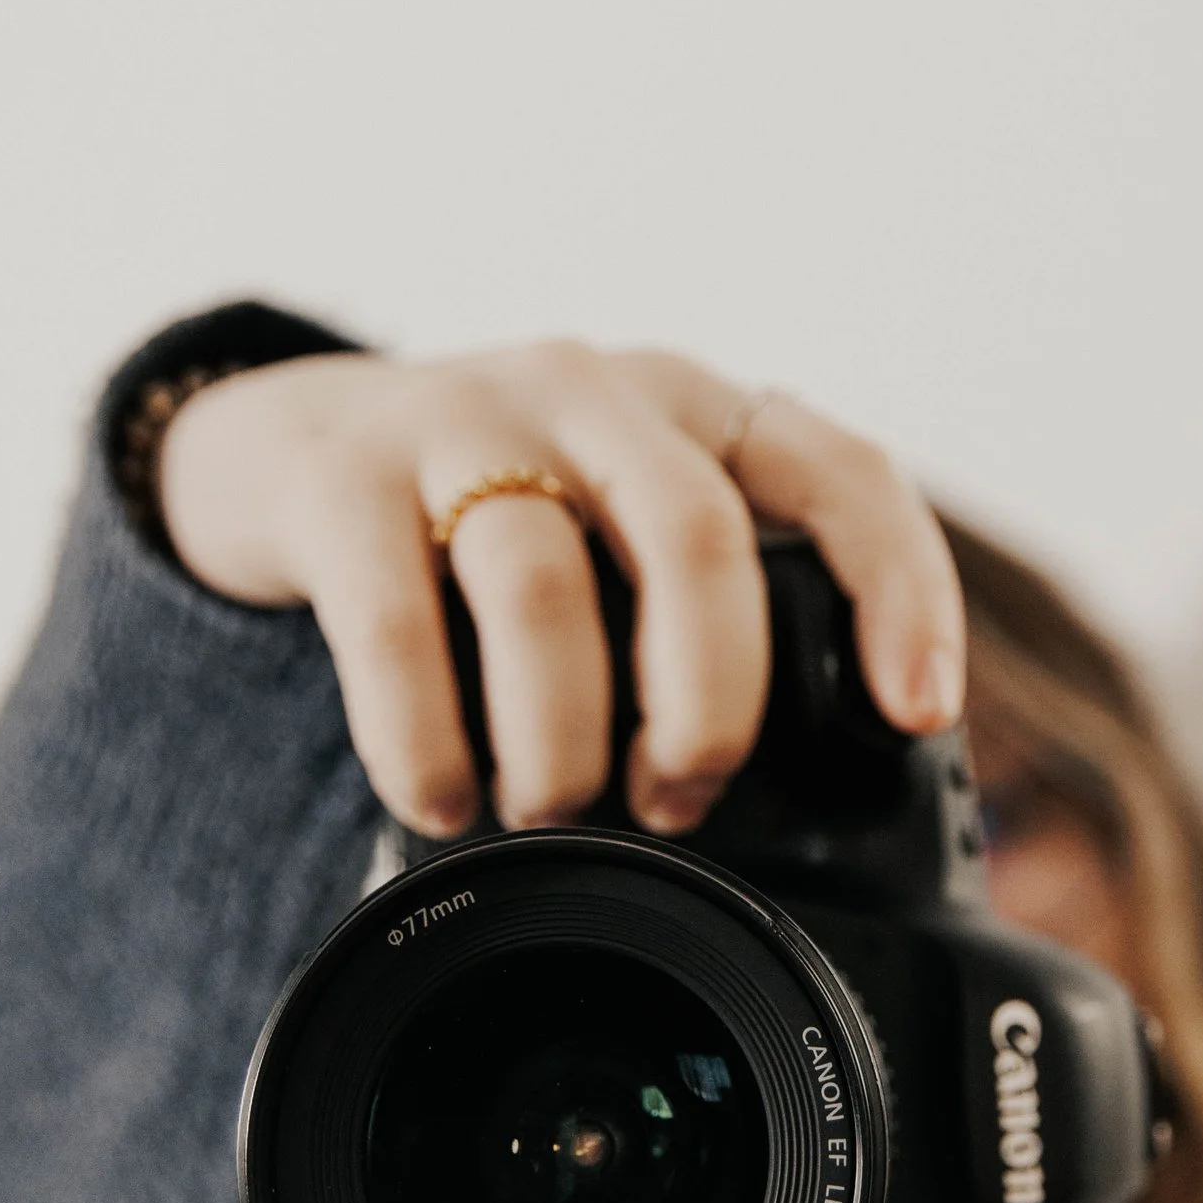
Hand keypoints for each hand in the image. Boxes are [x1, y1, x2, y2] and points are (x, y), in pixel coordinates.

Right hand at [159, 344, 965, 840]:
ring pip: (540, 585)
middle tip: (678, 799)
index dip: (899, 591)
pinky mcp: (339, 478)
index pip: (839, 472)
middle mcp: (590, 393)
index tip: (917, 714)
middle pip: (695, 536)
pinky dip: (426, 740)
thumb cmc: (495, 523)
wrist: (285, 445)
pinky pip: (394, 625)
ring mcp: (460, 421)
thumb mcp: (618, 532)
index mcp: (691, 410)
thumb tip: (792, 802)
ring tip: (548, 809)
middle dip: (708, 702)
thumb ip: (697, 612)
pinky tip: (440, 800)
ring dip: (559, 736)